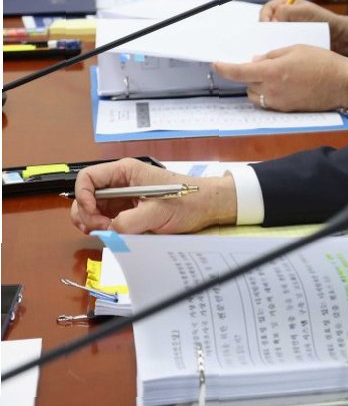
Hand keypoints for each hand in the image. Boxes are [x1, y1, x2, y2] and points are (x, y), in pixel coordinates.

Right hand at [69, 157, 236, 234]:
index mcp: (125, 172)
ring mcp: (122, 197)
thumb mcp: (158, 212)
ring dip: (93, 223)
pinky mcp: (126, 210)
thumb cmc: (187, 201)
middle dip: (87, 214)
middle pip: (85, 196)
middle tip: (102, 228)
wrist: (206, 207)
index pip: (87, 177)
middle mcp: (120, 182)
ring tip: (109, 231)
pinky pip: (105, 219)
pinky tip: (114, 233)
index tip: (92, 213)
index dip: (82, 195)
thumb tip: (110, 230)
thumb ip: (131, 221)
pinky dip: (103, 228)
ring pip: (92, 209)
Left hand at [213, 45, 347, 112]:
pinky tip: (285, 85)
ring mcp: (280, 102)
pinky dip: (270, 94)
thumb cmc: (323, 62)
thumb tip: (257, 61)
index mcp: (273, 72)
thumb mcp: (296, 49)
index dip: (225, 68)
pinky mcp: (287, 110)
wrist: (343, 83)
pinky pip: (270, 103)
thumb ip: (273, 55)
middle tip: (263, 65)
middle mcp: (272, 90)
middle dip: (250, 75)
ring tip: (274, 76)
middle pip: (248, 85)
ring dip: (258, 86)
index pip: (239, 72)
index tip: (217, 64)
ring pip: (257, 96)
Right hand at [260, 0, 347, 56]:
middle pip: (267, 23)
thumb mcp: (305, 11)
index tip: (267, 26)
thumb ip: (288, 11)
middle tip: (268, 40)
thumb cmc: (324, 20)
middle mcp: (285, 15)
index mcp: (286, 4)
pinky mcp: (292, 39)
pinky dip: (280, 47)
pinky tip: (282, 52)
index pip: (267, 9)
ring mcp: (288, 28)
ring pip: (272, 34)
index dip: (264, 17)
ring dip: (272, 40)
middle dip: (266, 31)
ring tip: (274, 47)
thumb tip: (273, 18)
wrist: (339, 35)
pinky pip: (281, 43)